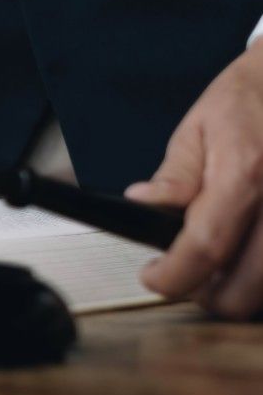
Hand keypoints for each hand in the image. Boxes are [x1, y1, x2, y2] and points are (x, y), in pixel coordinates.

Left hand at [125, 42, 262, 319]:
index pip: (204, 247)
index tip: (153, 277)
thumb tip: (142, 205)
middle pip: (244, 290)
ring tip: (218, 265)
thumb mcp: (199, 129)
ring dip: (240, 291)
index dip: (173, 276)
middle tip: (185, 274)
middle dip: (205, 293)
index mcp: (245, 173)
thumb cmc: (252, 100)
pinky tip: (250, 254)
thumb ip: (175, 177)